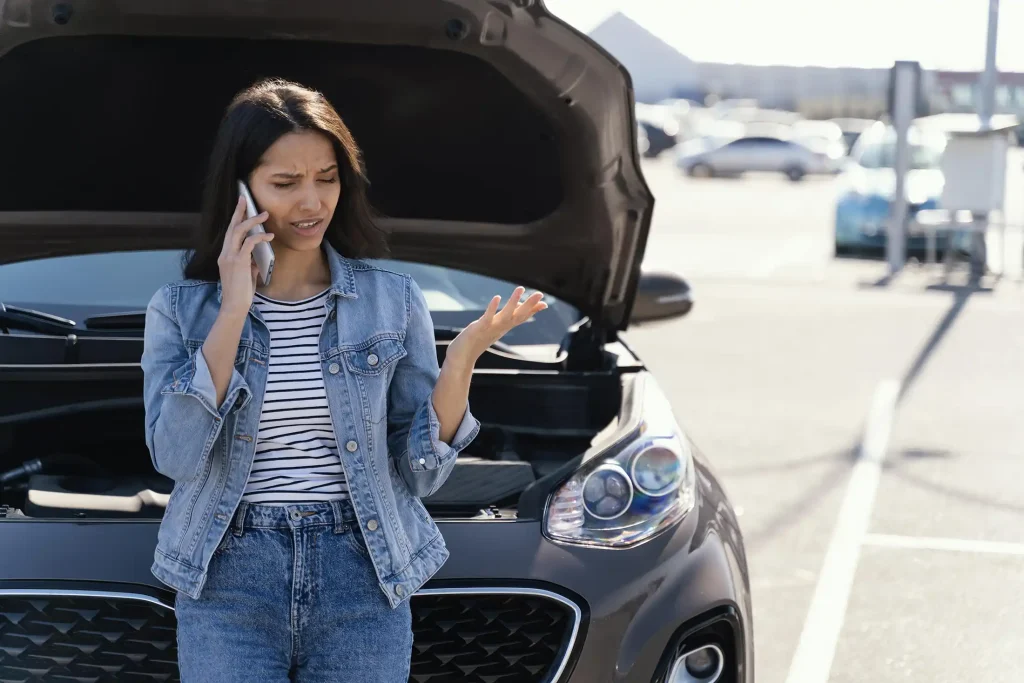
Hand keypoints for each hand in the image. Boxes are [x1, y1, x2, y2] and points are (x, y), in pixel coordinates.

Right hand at [217, 195, 273, 317]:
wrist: (235, 306)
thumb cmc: (240, 293)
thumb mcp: (246, 276)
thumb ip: (249, 265)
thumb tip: (256, 260)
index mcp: (225, 256)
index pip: (230, 233)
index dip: (235, 219)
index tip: (240, 208)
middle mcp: (225, 253)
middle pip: (231, 227)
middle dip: (238, 211)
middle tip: (244, 198)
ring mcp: (230, 257)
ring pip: (239, 231)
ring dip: (253, 220)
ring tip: (264, 214)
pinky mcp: (239, 262)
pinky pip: (250, 243)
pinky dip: (260, 237)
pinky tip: (270, 236)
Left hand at [446, 287, 547, 365]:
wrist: (462, 357)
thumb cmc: (477, 341)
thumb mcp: (493, 328)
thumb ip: (503, 320)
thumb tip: (514, 311)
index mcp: (503, 327)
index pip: (521, 317)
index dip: (532, 310)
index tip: (545, 303)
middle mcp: (500, 327)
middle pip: (518, 315)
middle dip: (529, 304)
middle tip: (540, 293)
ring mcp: (490, 328)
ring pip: (506, 314)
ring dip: (513, 301)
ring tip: (520, 288)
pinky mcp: (478, 328)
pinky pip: (487, 317)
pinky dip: (493, 308)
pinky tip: (497, 297)